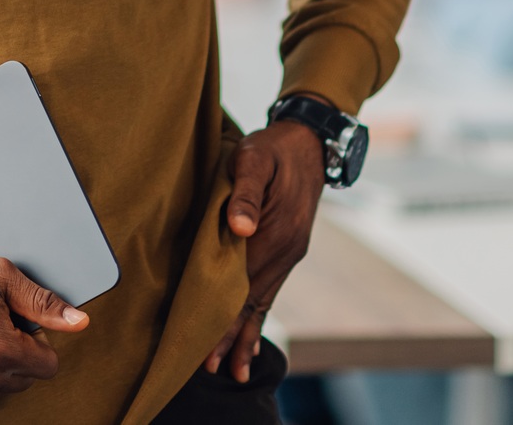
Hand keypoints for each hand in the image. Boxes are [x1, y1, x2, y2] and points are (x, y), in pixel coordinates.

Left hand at [204, 119, 327, 381]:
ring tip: (232, 369)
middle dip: (230, 335)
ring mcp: (290, 254)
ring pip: (263, 302)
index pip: (242, 284)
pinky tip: (253, 338)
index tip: (203, 340)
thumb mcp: (255, 159)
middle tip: (208, 368)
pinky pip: (272, 291)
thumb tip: (238, 228)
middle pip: (252, 302)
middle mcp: (286, 252)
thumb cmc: (272, 148)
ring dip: (245, 334)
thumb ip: (245, 192)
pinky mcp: (289, 251)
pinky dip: (260, 317)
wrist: (308, 143)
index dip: (222, 313)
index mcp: (276, 234)